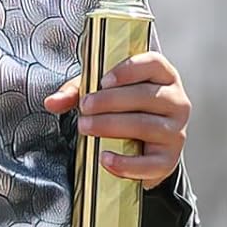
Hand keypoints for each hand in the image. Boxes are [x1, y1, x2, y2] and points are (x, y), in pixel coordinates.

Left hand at [44, 51, 189, 189]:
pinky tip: (104, 158)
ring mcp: (175, 131)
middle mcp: (175, 101)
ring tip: (86, 127)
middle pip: (145, 96)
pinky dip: (125, 163)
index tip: (102, 81)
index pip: (153, 63)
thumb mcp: (100, 93)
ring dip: (111, 126)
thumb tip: (51, 102)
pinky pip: (149, 163)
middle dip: (110, 102)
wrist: (144, 147)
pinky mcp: (169, 159)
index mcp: (162, 76)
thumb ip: (76, 93)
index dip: (128, 70)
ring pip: (146, 126)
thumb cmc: (124, 110)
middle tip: (84, 108)